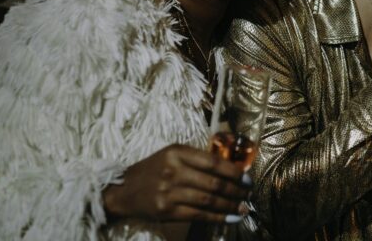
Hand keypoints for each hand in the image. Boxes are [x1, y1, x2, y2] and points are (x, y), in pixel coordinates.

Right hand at [103, 144, 249, 222]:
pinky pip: (197, 214)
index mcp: (177, 152)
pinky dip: (216, 217)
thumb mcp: (172, 155)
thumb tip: (231, 169)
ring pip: (208, 200)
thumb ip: (197, 159)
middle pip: (213, 182)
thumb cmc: (153, 170)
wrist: (123, 190)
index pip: (213, 162)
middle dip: (236, 191)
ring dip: (229, 206)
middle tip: (248, 195)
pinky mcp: (165, 210)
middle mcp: (173, 170)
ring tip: (242, 208)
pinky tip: (229, 218)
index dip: (234, 172)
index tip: (247, 179)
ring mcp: (169, 191)